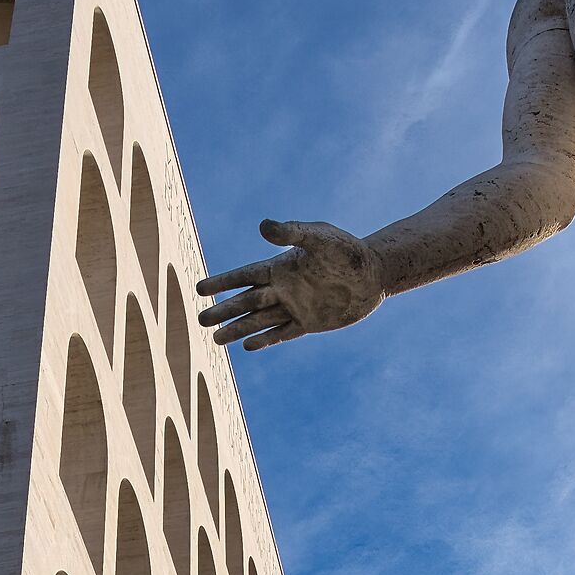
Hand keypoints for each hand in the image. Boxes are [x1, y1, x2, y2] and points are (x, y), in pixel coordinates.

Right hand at [197, 219, 385, 351]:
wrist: (375, 273)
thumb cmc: (348, 251)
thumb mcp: (320, 237)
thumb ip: (292, 232)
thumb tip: (262, 227)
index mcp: (281, 267)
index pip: (244, 276)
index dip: (222, 282)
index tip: (199, 288)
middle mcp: (284, 288)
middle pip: (246, 302)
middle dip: (223, 311)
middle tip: (200, 320)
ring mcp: (295, 307)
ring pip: (259, 321)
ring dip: (238, 329)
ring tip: (216, 340)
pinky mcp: (309, 323)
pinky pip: (283, 333)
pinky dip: (266, 340)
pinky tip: (248, 347)